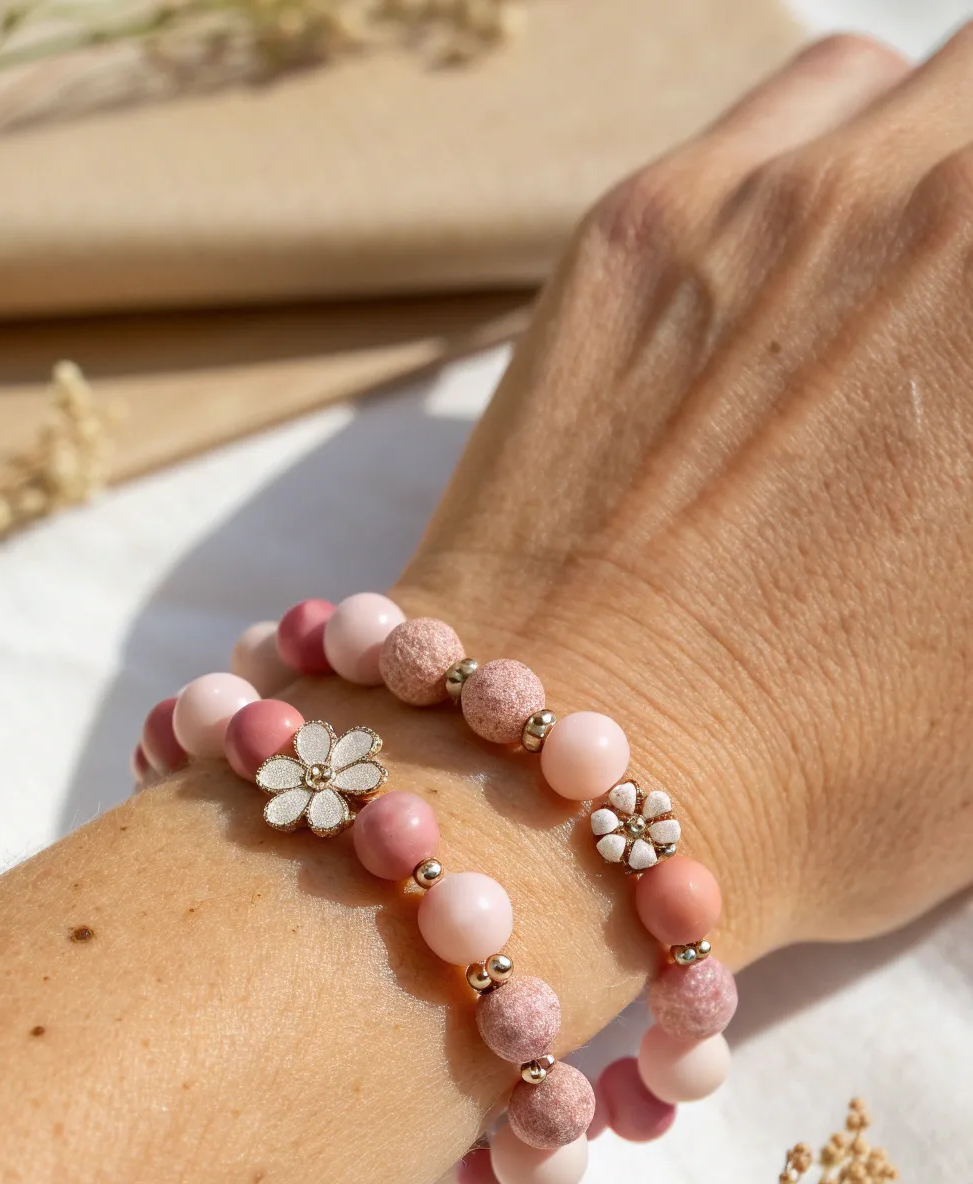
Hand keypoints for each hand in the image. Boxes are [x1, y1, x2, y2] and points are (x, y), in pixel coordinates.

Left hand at [391, 30, 972, 966]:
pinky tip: (813, 263)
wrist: (568, 782)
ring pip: (924, 83)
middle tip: (956, 330)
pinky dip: (836, 152)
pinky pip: (805, 102)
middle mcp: (946, 217)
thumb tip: (972, 441)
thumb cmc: (829, 775)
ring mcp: (794, 195)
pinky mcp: (654, 215)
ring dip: (946, 153)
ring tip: (919, 275)